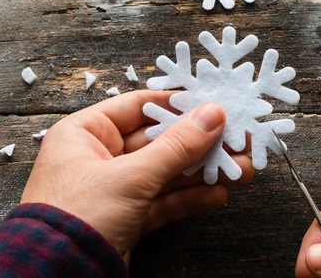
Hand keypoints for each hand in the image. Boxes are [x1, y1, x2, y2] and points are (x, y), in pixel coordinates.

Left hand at [21, 90, 252, 257]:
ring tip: (242, 169)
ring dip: (204, 172)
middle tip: (238, 140)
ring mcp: (115, 189)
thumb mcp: (132, 175)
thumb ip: (177, 145)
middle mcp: (99, 157)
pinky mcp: (128, 218)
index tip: (214, 103)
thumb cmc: (78, 216)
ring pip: (167, 173)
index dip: (177, 104)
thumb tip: (213, 114)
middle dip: (201, 144)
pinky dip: (190, 199)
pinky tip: (218, 194)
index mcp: (86, 133)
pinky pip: (164, 202)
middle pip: (160, 141)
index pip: (138, 106)